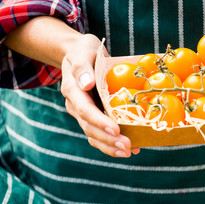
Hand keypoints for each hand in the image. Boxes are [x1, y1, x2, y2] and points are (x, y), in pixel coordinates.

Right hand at [60, 34, 138, 156]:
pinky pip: (101, 136)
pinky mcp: (94, 118)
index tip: (116, 129)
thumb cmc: (85, 51)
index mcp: (73, 90)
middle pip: (90, 128)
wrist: (81, 55)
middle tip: (128, 146)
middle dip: (109, 140)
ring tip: (130, 152)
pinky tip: (132, 149)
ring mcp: (84, 114)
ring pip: (94, 136)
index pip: (85, 110)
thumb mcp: (83, 51)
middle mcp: (76, 106)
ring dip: (111, 147)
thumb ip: (83, 67)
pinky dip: (113, 145)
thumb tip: (87, 84)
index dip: (100, 122)